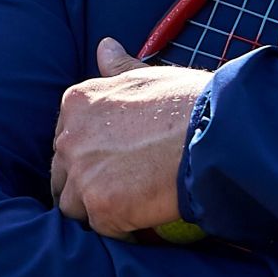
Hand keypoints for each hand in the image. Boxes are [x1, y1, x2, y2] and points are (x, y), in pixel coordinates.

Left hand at [49, 39, 207, 237]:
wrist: (216, 135)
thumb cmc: (188, 103)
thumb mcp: (148, 76)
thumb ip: (119, 68)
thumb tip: (104, 46)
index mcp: (77, 104)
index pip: (66, 138)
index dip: (88, 154)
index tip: (112, 161)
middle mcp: (70, 138)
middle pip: (61, 174)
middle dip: (83, 184)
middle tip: (119, 190)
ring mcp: (83, 174)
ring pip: (72, 206)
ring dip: (96, 211)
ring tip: (130, 208)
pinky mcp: (101, 207)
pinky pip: (101, 229)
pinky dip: (121, 230)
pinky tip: (144, 221)